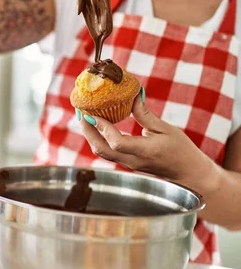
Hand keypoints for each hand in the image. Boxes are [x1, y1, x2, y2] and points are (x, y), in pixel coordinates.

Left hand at [78, 92, 214, 186]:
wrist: (187, 173)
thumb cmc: (181, 150)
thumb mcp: (165, 129)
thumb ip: (145, 115)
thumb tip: (133, 95)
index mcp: (145, 151)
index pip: (117, 142)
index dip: (102, 128)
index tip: (92, 113)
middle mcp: (133, 161)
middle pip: (101, 150)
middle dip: (88, 131)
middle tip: (81, 112)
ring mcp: (128, 165)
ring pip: (102, 152)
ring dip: (90, 135)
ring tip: (85, 118)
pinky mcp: (126, 164)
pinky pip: (107, 152)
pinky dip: (99, 139)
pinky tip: (97, 126)